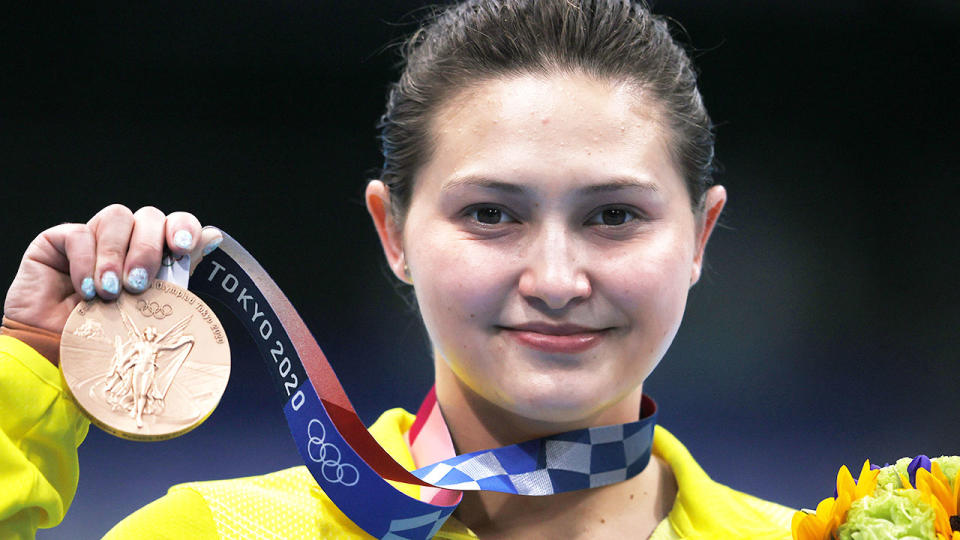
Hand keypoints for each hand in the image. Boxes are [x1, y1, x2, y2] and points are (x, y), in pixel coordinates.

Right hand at [3, 204, 222, 334]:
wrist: (59, 358)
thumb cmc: (108, 338)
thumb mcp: (152, 305)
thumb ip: (180, 268)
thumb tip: (214, 235)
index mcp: (152, 253)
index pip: (173, 222)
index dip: (182, 226)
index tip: (182, 245)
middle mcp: (124, 241)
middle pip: (148, 216)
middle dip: (149, 248)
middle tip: (139, 283)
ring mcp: (92, 238)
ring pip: (116, 217)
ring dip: (115, 256)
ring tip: (111, 292)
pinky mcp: (56, 241)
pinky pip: (77, 233)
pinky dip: (85, 263)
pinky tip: (87, 291)